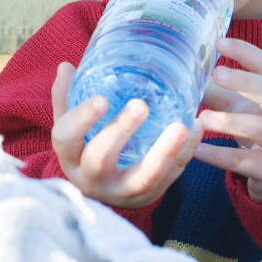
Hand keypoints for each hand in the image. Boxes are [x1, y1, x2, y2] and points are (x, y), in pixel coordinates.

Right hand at [50, 62, 203, 209]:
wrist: (105, 192)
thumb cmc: (86, 148)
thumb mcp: (72, 128)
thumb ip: (68, 97)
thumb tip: (65, 66)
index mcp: (71, 156)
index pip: (66, 138)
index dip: (81, 119)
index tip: (101, 99)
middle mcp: (92, 179)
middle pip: (101, 159)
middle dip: (120, 131)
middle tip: (141, 105)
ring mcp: (123, 192)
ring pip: (143, 178)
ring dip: (164, 152)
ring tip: (182, 126)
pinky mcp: (150, 195)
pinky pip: (171, 176)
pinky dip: (185, 153)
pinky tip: (196, 128)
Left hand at [193, 37, 261, 202]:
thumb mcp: (247, 107)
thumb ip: (221, 91)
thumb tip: (187, 71)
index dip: (246, 52)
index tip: (219, 42)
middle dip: (245, 81)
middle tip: (216, 73)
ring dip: (231, 122)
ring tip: (203, 118)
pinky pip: (247, 163)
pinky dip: (219, 156)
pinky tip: (196, 150)